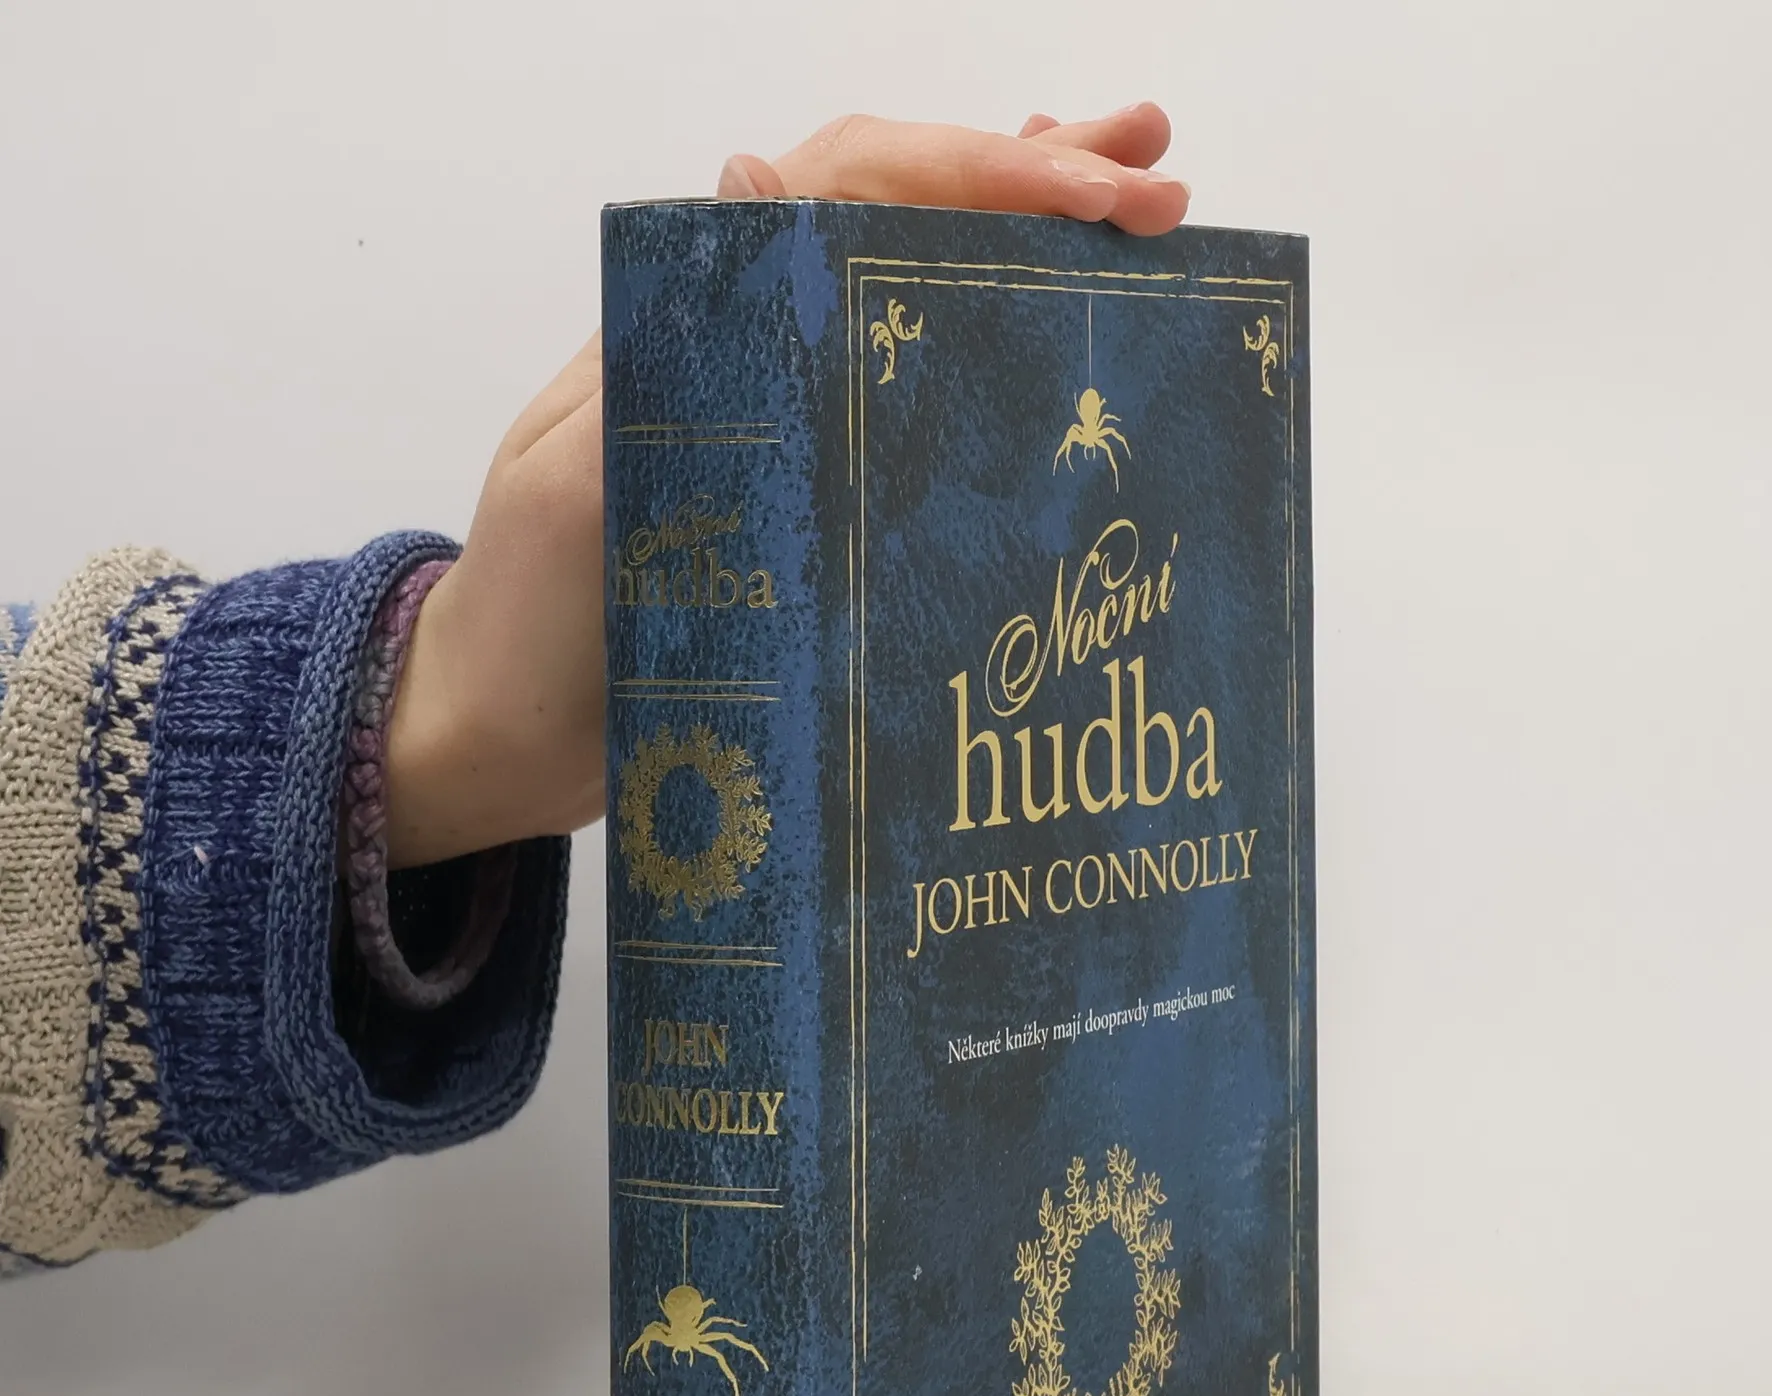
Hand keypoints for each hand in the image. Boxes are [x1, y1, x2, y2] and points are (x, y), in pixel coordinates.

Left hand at [385, 104, 1187, 867]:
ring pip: (914, 284)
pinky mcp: (804, 483)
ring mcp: (782, 408)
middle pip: (900, 212)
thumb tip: (748, 182)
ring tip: (1146, 213)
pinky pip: (907, 387)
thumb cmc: (527, 620)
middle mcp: (749, 339)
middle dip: (1033, 183)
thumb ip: (664, 348)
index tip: (1091, 195)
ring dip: (1027, 240)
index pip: (851, 190)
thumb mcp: (579, 482)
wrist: (499, 731)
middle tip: (1159, 184)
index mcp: (694, 316)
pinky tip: (1056, 334)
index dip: (978, 175)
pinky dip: (988, 344)